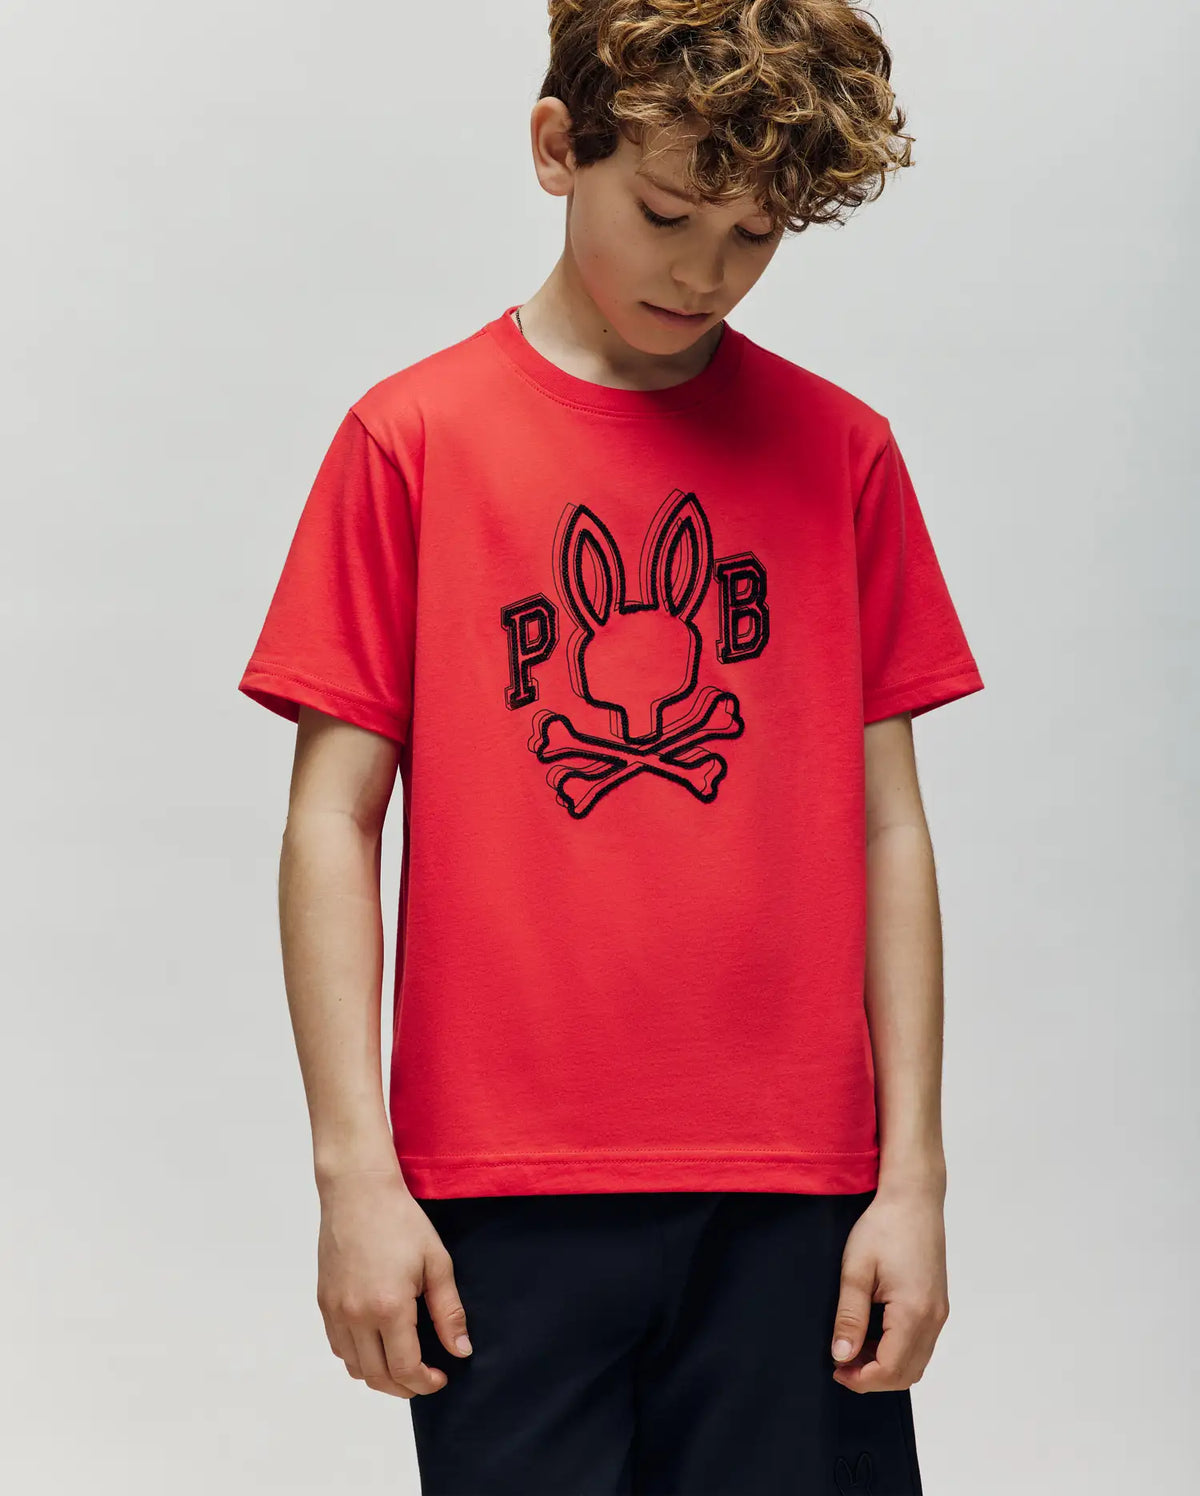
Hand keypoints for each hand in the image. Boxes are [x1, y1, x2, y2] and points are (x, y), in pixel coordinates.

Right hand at [316, 1167, 471, 1398]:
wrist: (359, 1192)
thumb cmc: (401, 1221)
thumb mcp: (436, 1263)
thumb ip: (448, 1312)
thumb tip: (461, 1351)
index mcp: (388, 1308)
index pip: (405, 1368)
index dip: (425, 1383)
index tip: (441, 1377)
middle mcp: (356, 1316)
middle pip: (377, 1377)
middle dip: (404, 1387)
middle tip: (424, 1380)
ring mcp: (335, 1310)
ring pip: (354, 1366)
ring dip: (379, 1375)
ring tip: (402, 1364)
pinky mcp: (323, 1301)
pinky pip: (338, 1346)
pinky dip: (358, 1356)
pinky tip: (376, 1344)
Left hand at [829, 1181, 949, 1392]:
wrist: (914, 1198)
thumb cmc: (883, 1226)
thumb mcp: (856, 1269)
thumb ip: (850, 1316)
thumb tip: (841, 1355)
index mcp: (914, 1311)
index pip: (891, 1369)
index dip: (861, 1379)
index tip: (835, 1370)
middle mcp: (934, 1317)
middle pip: (907, 1373)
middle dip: (873, 1377)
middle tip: (841, 1362)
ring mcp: (939, 1311)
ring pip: (917, 1361)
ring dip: (886, 1364)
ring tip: (854, 1346)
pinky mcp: (938, 1303)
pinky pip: (922, 1343)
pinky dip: (898, 1349)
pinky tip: (874, 1332)